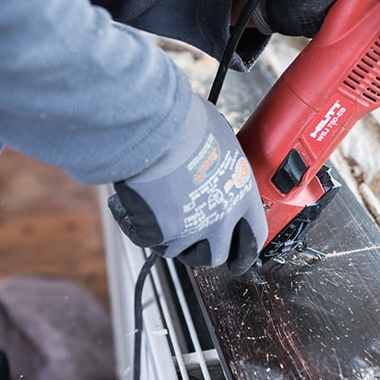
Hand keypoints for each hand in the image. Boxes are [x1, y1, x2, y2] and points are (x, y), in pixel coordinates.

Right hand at [107, 94, 267, 275]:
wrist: (157, 132)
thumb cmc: (187, 126)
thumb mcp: (219, 138)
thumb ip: (219, 160)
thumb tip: (212, 154)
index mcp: (241, 194)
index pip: (255, 234)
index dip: (245, 246)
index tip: (238, 253)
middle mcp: (220, 217)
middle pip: (217, 254)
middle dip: (202, 250)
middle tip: (190, 243)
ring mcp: (190, 229)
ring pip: (178, 251)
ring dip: (166, 238)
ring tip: (154, 215)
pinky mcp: (160, 232)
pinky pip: (144, 238)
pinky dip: (132, 223)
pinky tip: (125, 206)